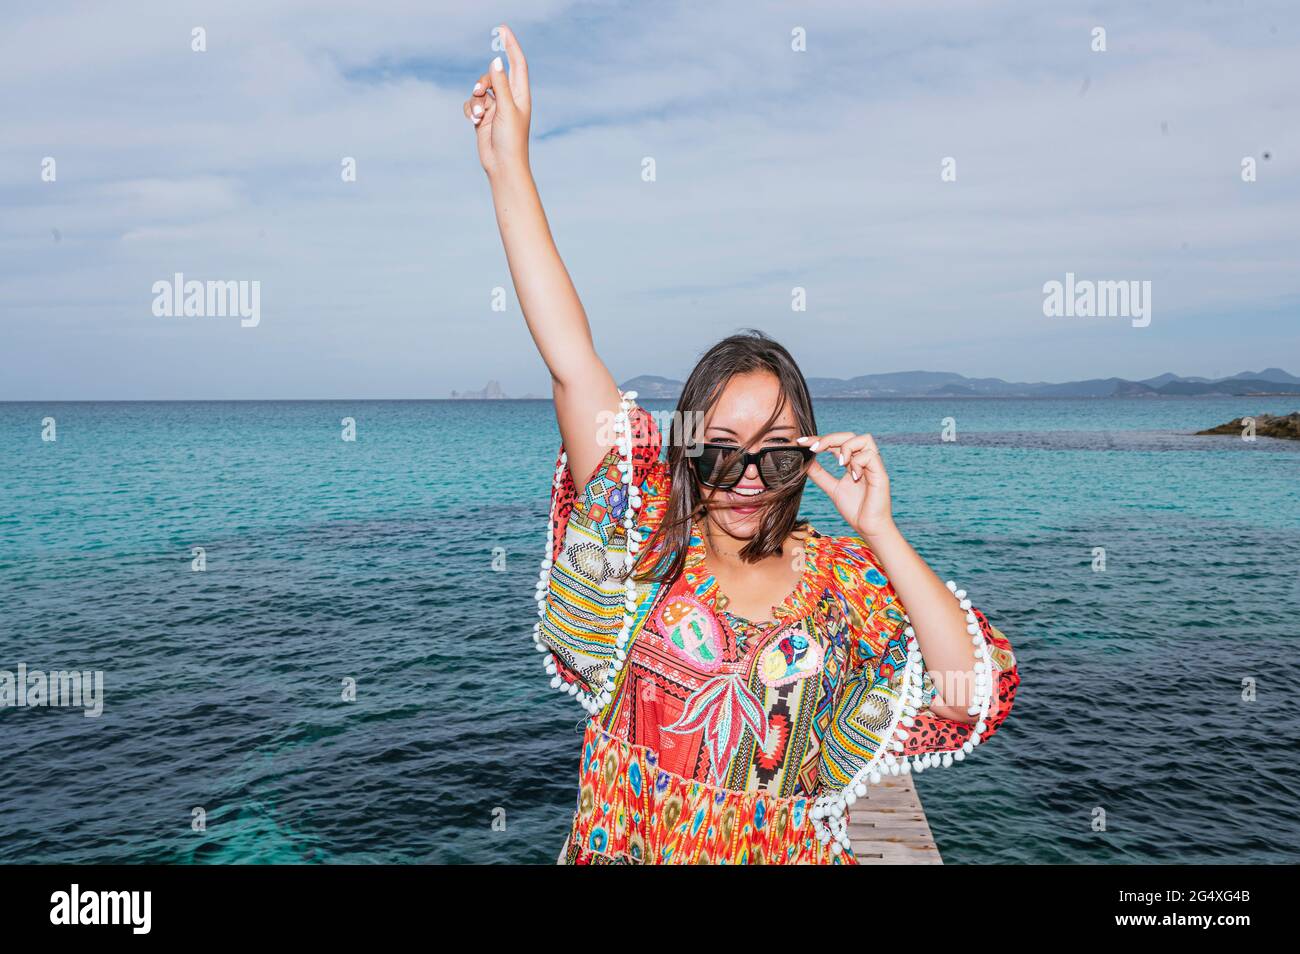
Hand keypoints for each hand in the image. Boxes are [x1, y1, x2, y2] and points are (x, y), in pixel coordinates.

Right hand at [463, 24, 530, 177]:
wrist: (503, 166)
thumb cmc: (511, 141)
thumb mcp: (506, 109)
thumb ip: (500, 85)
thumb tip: (496, 61)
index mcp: (520, 94)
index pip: (517, 63)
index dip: (511, 45)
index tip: (502, 29)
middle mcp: (509, 99)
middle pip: (493, 75)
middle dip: (483, 81)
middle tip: (479, 91)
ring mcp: (496, 108)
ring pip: (479, 90)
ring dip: (475, 100)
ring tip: (479, 116)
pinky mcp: (484, 118)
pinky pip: (472, 104)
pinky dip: (470, 110)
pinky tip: (474, 121)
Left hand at [798, 431, 895, 541]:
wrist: (868, 528)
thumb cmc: (855, 510)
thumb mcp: (832, 488)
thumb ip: (820, 475)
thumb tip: (805, 461)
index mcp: (852, 463)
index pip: (836, 443)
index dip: (819, 439)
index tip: (802, 442)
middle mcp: (864, 461)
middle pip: (849, 436)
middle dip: (830, 438)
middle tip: (814, 448)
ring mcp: (873, 466)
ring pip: (864, 439)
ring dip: (847, 447)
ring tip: (839, 463)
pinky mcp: (881, 473)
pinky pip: (870, 456)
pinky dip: (857, 462)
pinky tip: (853, 476)